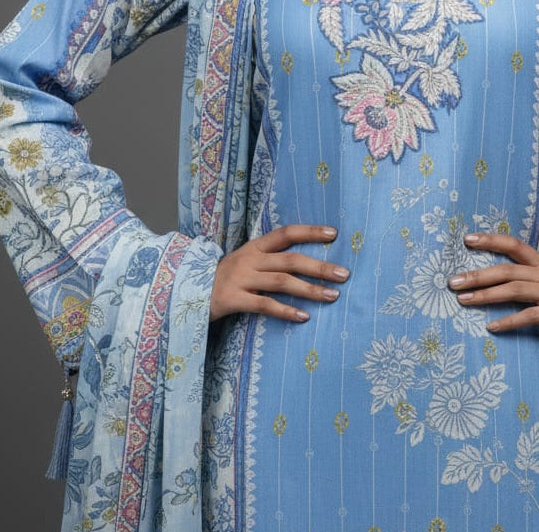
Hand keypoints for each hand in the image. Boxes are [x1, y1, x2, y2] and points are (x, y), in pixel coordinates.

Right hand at [209, 224, 348, 322]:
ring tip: (332, 296)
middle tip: (344, 274)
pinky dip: (286, 311)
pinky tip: (304, 317)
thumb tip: (306, 263)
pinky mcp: (232, 299)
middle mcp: (249, 259)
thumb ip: (270, 260)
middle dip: (319, 266)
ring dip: (310, 289)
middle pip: (290, 260)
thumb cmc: (223, 279)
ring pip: (282, 282)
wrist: (184, 293)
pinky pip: (264, 305)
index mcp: (254, 247)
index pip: (286, 233)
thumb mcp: (245, 262)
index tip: (334, 234)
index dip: (310, 232)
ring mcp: (240, 278)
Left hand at [448, 233, 538, 346]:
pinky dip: (509, 321)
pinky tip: (492, 327)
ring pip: (513, 290)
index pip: (514, 245)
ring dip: (486, 295)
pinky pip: (530, 316)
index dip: (491, 240)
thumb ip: (533, 281)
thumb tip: (504, 284)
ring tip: (464, 300)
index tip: (467, 239)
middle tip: (452, 281)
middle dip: (477, 274)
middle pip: (506, 270)